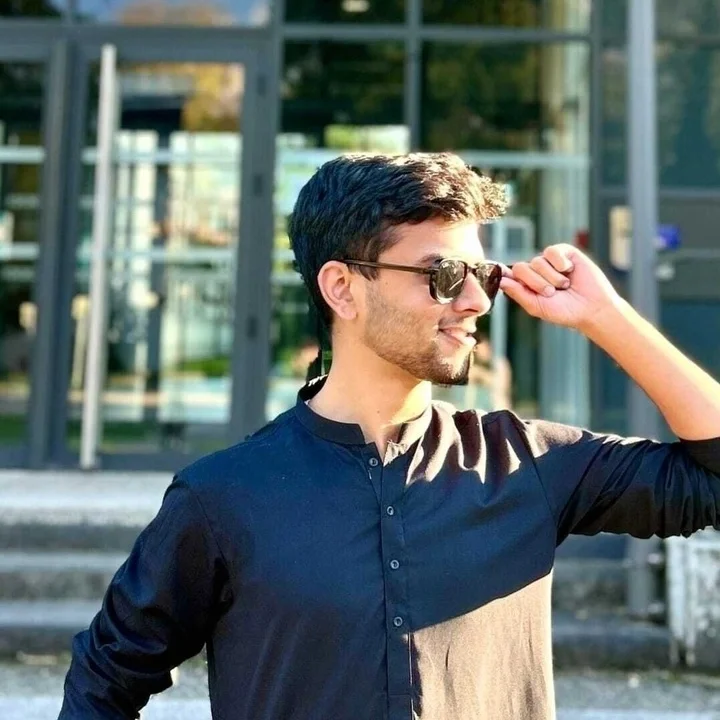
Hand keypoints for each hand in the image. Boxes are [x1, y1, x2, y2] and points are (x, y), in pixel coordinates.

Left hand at [499, 244, 621, 331]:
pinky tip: (570, 271)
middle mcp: (536, 272)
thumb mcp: (537, 306)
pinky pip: (552, 251)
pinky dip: (560, 263)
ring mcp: (549, 261)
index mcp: (526, 285)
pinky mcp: (564, 252)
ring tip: (564, 286)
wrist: (592, 308)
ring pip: (537, 261)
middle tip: (551, 293)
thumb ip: (518, 293)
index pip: (509, 275)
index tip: (501, 275)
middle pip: (521, 268)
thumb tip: (501, 281)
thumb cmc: (565, 311)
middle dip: (535, 282)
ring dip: (552, 277)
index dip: (505, 274)